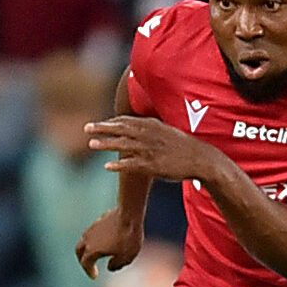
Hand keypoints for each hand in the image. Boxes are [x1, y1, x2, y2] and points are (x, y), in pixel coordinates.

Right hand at [77, 208, 143, 278]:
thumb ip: (116, 265)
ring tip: (98, 252)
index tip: (94, 275)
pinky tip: (106, 240)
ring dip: (88, 247)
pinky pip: (94, 231)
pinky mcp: (100, 219)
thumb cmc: (128, 238)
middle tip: (88, 264)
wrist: (130, 214)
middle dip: (82, 259)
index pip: (85, 263)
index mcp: (92, 251)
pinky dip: (96, 238)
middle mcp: (89, 239)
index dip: (89, 271)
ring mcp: (93, 227)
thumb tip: (110, 266)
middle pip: (79, 250)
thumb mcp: (126, 258)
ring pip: (85, 239)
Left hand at [86, 116, 220, 182]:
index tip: (99, 124)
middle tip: (86, 128)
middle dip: (102, 128)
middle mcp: (148, 134)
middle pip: (120, 128)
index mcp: (151, 124)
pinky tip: (107, 166)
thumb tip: (139, 129)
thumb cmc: (183, 146)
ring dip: (105, 144)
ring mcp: (149, 149)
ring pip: (122, 144)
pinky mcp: (152, 165)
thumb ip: (151, 129)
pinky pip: (131, 164)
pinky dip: (118, 164)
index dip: (111, 122)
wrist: (200, 159)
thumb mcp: (166, 131)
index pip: (126, 121)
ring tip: (91, 144)